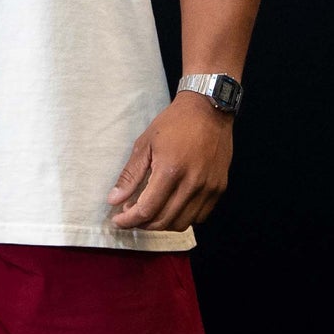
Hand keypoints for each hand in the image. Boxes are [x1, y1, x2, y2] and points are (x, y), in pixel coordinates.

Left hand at [106, 93, 233, 231]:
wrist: (209, 109)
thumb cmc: (174, 123)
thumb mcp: (145, 143)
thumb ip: (130, 175)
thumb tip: (114, 200)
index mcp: (170, 170)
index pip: (147, 210)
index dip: (129, 220)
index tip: (118, 220)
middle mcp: (192, 182)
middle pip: (163, 221)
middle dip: (142, 224)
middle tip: (131, 215)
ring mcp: (208, 187)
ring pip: (182, 223)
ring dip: (162, 223)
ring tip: (150, 211)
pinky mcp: (219, 188)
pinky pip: (200, 216)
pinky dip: (182, 217)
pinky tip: (171, 206)